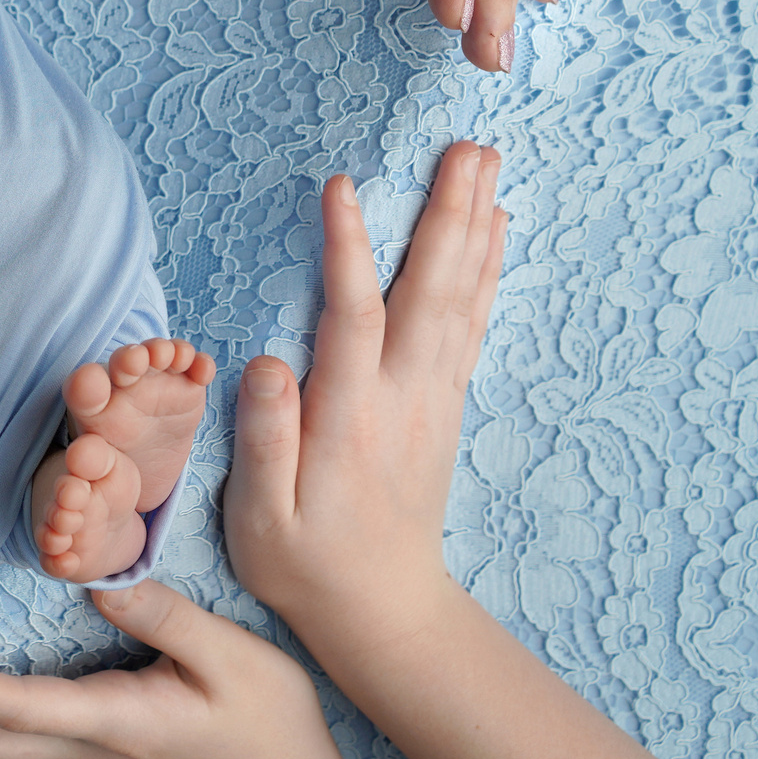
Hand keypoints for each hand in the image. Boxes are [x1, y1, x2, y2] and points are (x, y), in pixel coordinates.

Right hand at [222, 142, 505, 662]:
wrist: (383, 612)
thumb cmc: (307, 564)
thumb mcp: (262, 516)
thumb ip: (267, 438)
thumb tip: (269, 361)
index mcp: (350, 416)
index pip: (351, 314)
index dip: (347, 248)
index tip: (342, 186)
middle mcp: (403, 396)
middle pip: (431, 288)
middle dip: (448, 212)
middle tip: (467, 146)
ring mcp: (432, 397)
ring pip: (461, 297)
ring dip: (475, 226)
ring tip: (487, 164)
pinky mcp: (444, 403)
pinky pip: (473, 322)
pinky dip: (487, 270)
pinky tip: (495, 231)